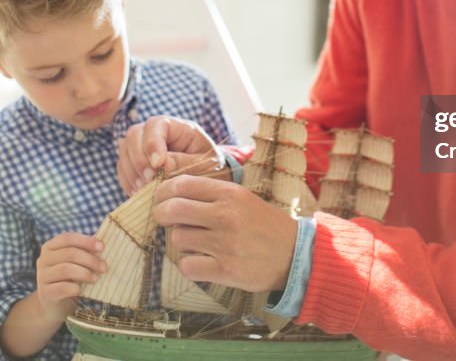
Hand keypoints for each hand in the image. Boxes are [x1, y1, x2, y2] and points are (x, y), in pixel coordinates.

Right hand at [34, 233, 105, 322]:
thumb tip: (102, 244)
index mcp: (50, 247)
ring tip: (95, 279)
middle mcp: (43, 259)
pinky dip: (75, 288)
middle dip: (90, 260)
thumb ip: (86, 252)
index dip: (86, 241)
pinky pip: (62, 287)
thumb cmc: (70, 279)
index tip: (102, 247)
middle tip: (103, 268)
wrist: (55, 305)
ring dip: (85, 274)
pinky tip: (82, 290)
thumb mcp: (76, 262)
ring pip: (66, 269)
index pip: (68, 238)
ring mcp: (42, 276)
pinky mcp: (44, 293)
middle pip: (69, 254)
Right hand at [118, 116, 227, 195]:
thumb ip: (184, 163)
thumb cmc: (208, 169)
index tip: (157, 165)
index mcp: (178, 127)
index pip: (156, 124)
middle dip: (138, 158)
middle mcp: (156, 132)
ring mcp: (142, 146)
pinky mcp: (135, 163)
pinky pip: (122, 168)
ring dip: (131, 171)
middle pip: (134, 134)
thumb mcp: (203, 165)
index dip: (152, 143)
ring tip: (144, 188)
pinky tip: (138, 192)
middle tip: (148, 179)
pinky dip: (127, 180)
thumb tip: (162, 165)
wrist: (206, 182)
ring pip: (124, 150)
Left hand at [154, 175, 297, 292]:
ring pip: (178, 239)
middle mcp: (226, 216)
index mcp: (230, 193)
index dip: (163, 191)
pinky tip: (202, 261)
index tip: (160, 198)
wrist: (294, 254)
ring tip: (196, 242)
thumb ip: (211, 194)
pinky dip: (190, 265)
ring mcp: (225, 244)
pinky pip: (187, 266)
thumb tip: (172, 194)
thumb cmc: (264, 224)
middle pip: (172, 210)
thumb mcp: (243, 198)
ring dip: (181, 241)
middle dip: (161, 214)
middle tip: (164, 219)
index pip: (182, 185)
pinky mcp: (225, 270)